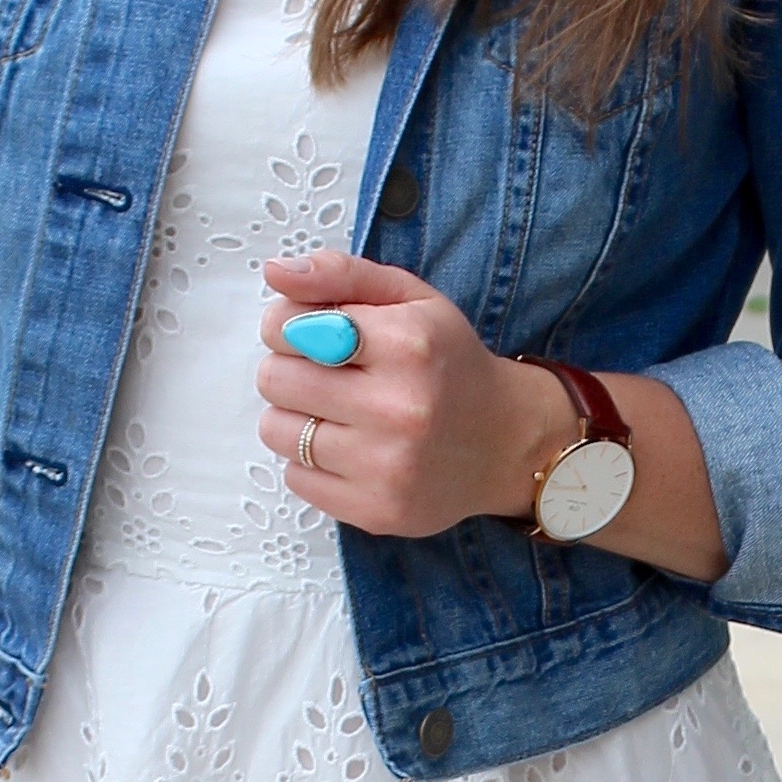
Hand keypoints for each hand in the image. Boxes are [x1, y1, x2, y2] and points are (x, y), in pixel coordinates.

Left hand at [258, 251, 548, 538]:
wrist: (507, 442)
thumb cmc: (448, 362)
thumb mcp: (409, 299)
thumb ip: (341, 274)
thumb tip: (274, 271)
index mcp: (408, 343)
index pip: (287, 327)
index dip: (288, 327)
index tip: (313, 335)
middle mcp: (399, 407)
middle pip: (274, 379)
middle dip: (291, 371)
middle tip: (328, 376)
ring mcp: (387, 466)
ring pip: (276, 431)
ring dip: (297, 418)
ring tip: (339, 414)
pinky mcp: (376, 510)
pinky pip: (296, 477)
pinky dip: (313, 462)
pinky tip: (352, 451)